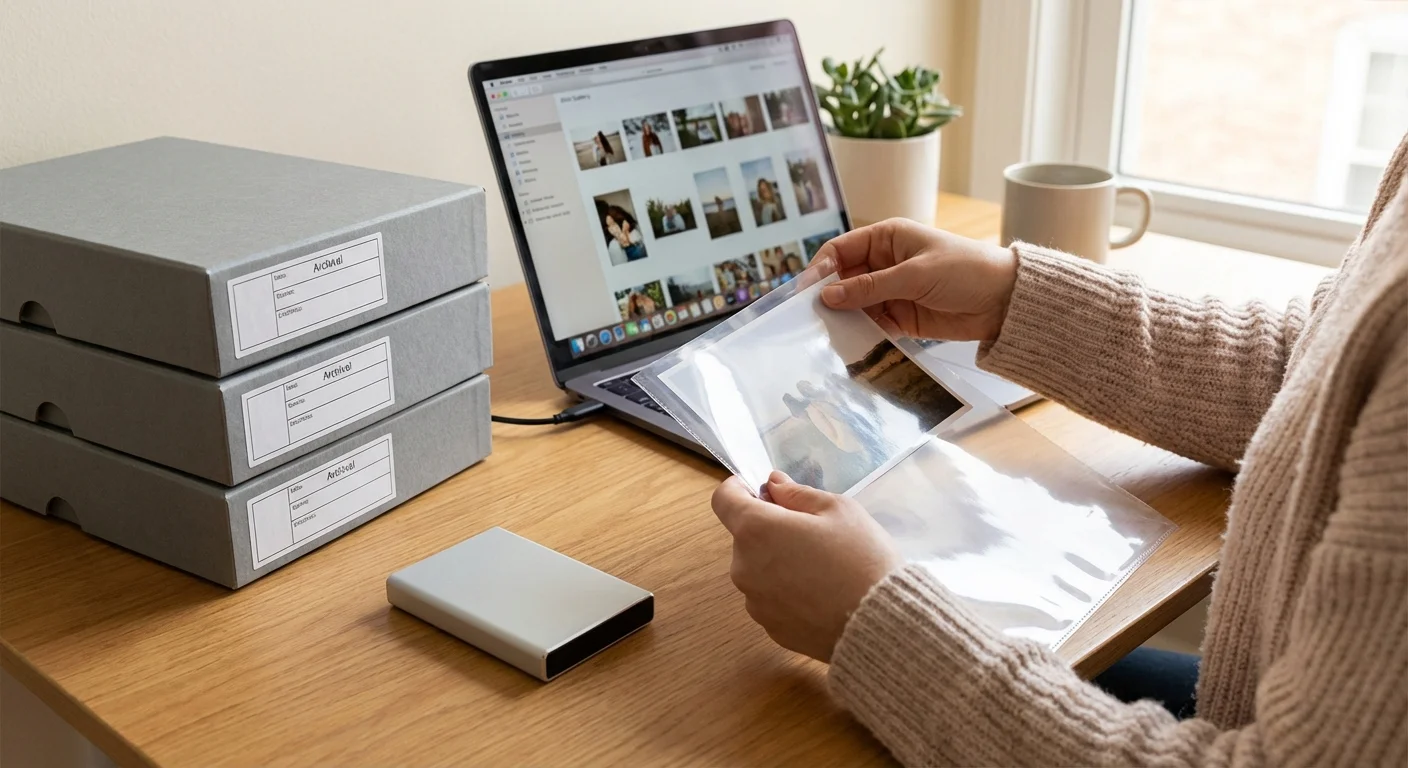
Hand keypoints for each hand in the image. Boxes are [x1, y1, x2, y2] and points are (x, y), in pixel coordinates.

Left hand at [711, 471, 902, 662]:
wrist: (880, 625)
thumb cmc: (861, 558)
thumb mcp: (838, 510)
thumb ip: (797, 494)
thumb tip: (773, 485)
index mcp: (756, 530)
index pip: (724, 499)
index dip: (740, 488)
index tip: (765, 493)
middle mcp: (744, 567)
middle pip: (745, 537)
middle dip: (770, 529)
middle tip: (813, 534)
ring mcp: (755, 602)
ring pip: (758, 569)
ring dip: (777, 562)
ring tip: (821, 570)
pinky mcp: (770, 628)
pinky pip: (771, 598)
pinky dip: (787, 592)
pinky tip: (821, 596)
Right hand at [812, 218, 1017, 340]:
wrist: (1005, 301)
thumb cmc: (965, 270)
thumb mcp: (915, 274)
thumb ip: (870, 287)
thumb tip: (827, 296)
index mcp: (886, 238)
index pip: (840, 250)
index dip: (820, 268)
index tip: (805, 292)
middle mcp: (884, 263)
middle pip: (843, 279)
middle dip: (828, 297)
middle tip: (810, 318)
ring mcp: (891, 291)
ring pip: (854, 304)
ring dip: (842, 318)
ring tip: (826, 335)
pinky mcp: (900, 317)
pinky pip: (871, 324)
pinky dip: (860, 333)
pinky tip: (850, 344)